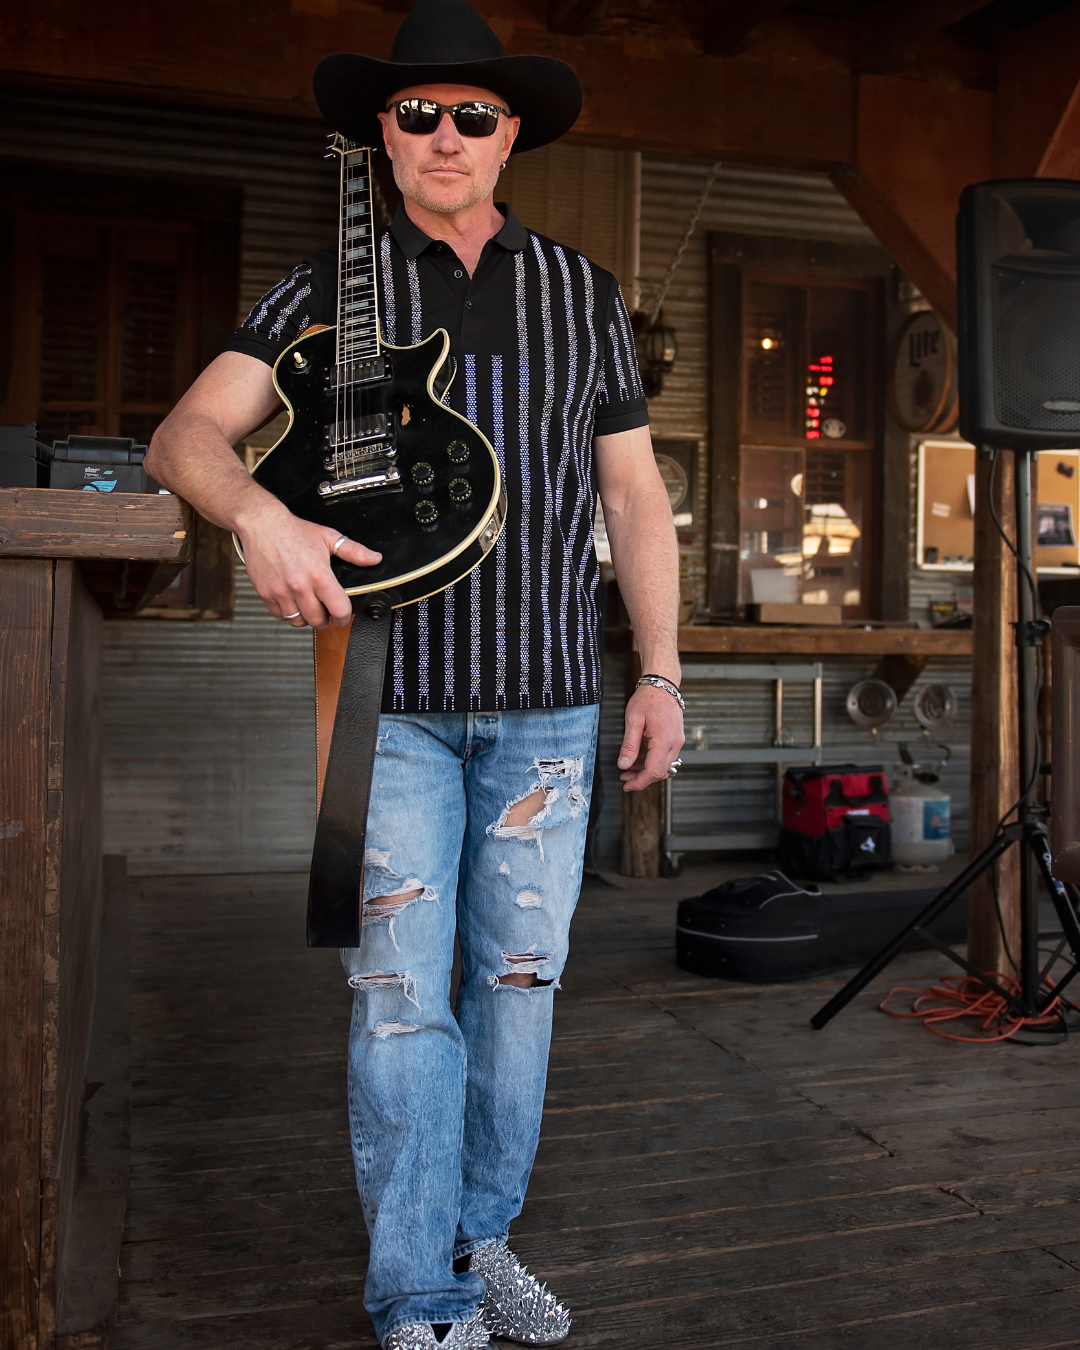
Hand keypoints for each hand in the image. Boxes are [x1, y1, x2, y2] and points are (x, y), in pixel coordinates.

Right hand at [236, 500, 381, 628]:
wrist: (262, 525)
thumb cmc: (294, 531)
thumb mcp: (328, 537)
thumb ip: (353, 551)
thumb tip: (374, 558)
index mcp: (319, 575)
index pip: (339, 609)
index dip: (344, 617)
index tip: (342, 616)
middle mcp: (300, 586)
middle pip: (317, 621)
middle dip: (324, 619)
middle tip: (325, 611)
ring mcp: (281, 592)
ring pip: (298, 622)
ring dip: (305, 618)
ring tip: (308, 606)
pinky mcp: (266, 593)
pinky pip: (280, 616)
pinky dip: (287, 613)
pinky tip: (292, 602)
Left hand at [617, 685, 684, 791]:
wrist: (663, 685)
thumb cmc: (648, 698)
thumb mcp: (633, 721)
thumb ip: (629, 745)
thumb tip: (624, 765)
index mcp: (664, 739)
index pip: (654, 770)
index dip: (640, 782)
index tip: (627, 786)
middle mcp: (675, 743)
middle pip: (660, 772)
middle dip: (642, 779)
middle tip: (624, 778)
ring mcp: (678, 741)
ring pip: (664, 767)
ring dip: (648, 772)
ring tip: (629, 771)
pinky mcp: (676, 739)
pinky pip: (667, 758)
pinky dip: (654, 764)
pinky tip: (640, 762)